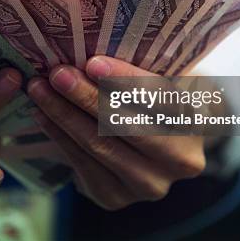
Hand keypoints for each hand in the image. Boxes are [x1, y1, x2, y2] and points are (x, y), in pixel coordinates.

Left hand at [27, 56, 204, 210]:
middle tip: (57, 73)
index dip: (127, 81)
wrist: (154, 144)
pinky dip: (59, 136)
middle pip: (127, 126)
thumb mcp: (163, 74)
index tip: (93, 62)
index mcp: (199, 120)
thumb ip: (143, 63)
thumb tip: (90, 43)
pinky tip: (42, 114)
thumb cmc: (154, 93)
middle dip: (87, 97)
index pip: (163, 99)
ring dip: (63, 114)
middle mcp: (182, 160)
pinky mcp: (116, 197)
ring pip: (100, 146)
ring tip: (39, 88)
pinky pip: (82, 164)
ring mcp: (149, 185)